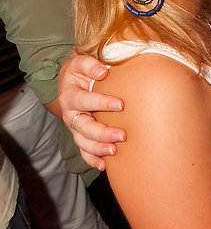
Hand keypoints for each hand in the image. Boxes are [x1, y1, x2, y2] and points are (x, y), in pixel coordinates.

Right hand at [58, 53, 125, 169]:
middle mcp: (70, 114)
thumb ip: (89, 64)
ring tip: (113, 151)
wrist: (72, 82)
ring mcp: (75, 127)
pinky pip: (83, 152)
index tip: (120, 105)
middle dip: (102, 132)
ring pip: (83, 142)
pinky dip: (92, 160)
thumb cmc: (81, 71)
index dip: (101, 103)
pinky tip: (103, 166)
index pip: (84, 100)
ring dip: (98, 148)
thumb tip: (103, 71)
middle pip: (83, 127)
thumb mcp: (80, 62)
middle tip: (122, 135)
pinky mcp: (81, 136)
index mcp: (70, 95)